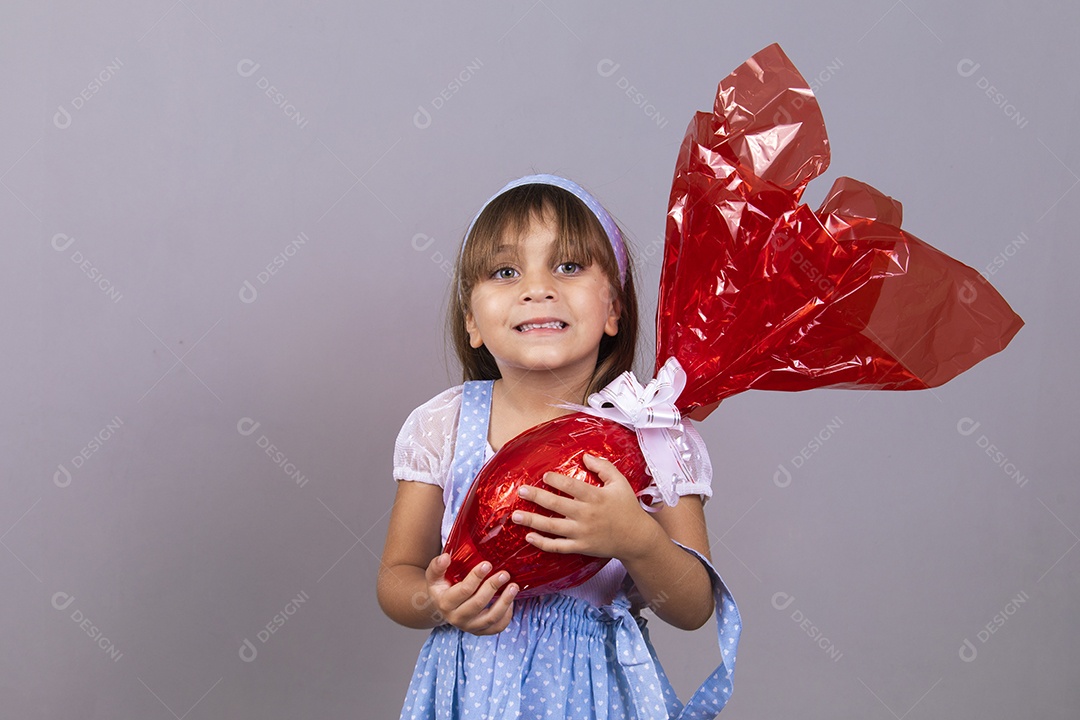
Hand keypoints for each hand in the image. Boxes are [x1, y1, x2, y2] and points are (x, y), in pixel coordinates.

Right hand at [423, 553, 517, 634]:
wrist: (442, 606)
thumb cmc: (441, 587)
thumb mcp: (434, 576)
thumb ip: (437, 566)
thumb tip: (445, 557)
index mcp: (445, 603)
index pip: (464, 590)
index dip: (476, 577)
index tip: (487, 564)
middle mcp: (457, 618)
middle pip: (478, 603)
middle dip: (493, 587)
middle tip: (505, 574)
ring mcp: (469, 627)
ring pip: (490, 618)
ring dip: (505, 602)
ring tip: (514, 587)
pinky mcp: (480, 631)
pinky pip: (497, 627)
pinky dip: (506, 616)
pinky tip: (511, 602)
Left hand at [512, 453, 660, 561]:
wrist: (636, 538)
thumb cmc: (628, 508)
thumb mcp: (620, 483)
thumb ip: (603, 467)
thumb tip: (585, 456)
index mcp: (595, 497)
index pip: (571, 486)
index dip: (555, 480)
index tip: (544, 476)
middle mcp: (586, 515)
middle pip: (556, 505)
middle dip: (536, 497)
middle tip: (521, 491)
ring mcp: (582, 533)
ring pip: (552, 527)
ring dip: (532, 521)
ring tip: (515, 515)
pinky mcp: (581, 547)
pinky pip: (558, 546)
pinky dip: (542, 543)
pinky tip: (529, 537)